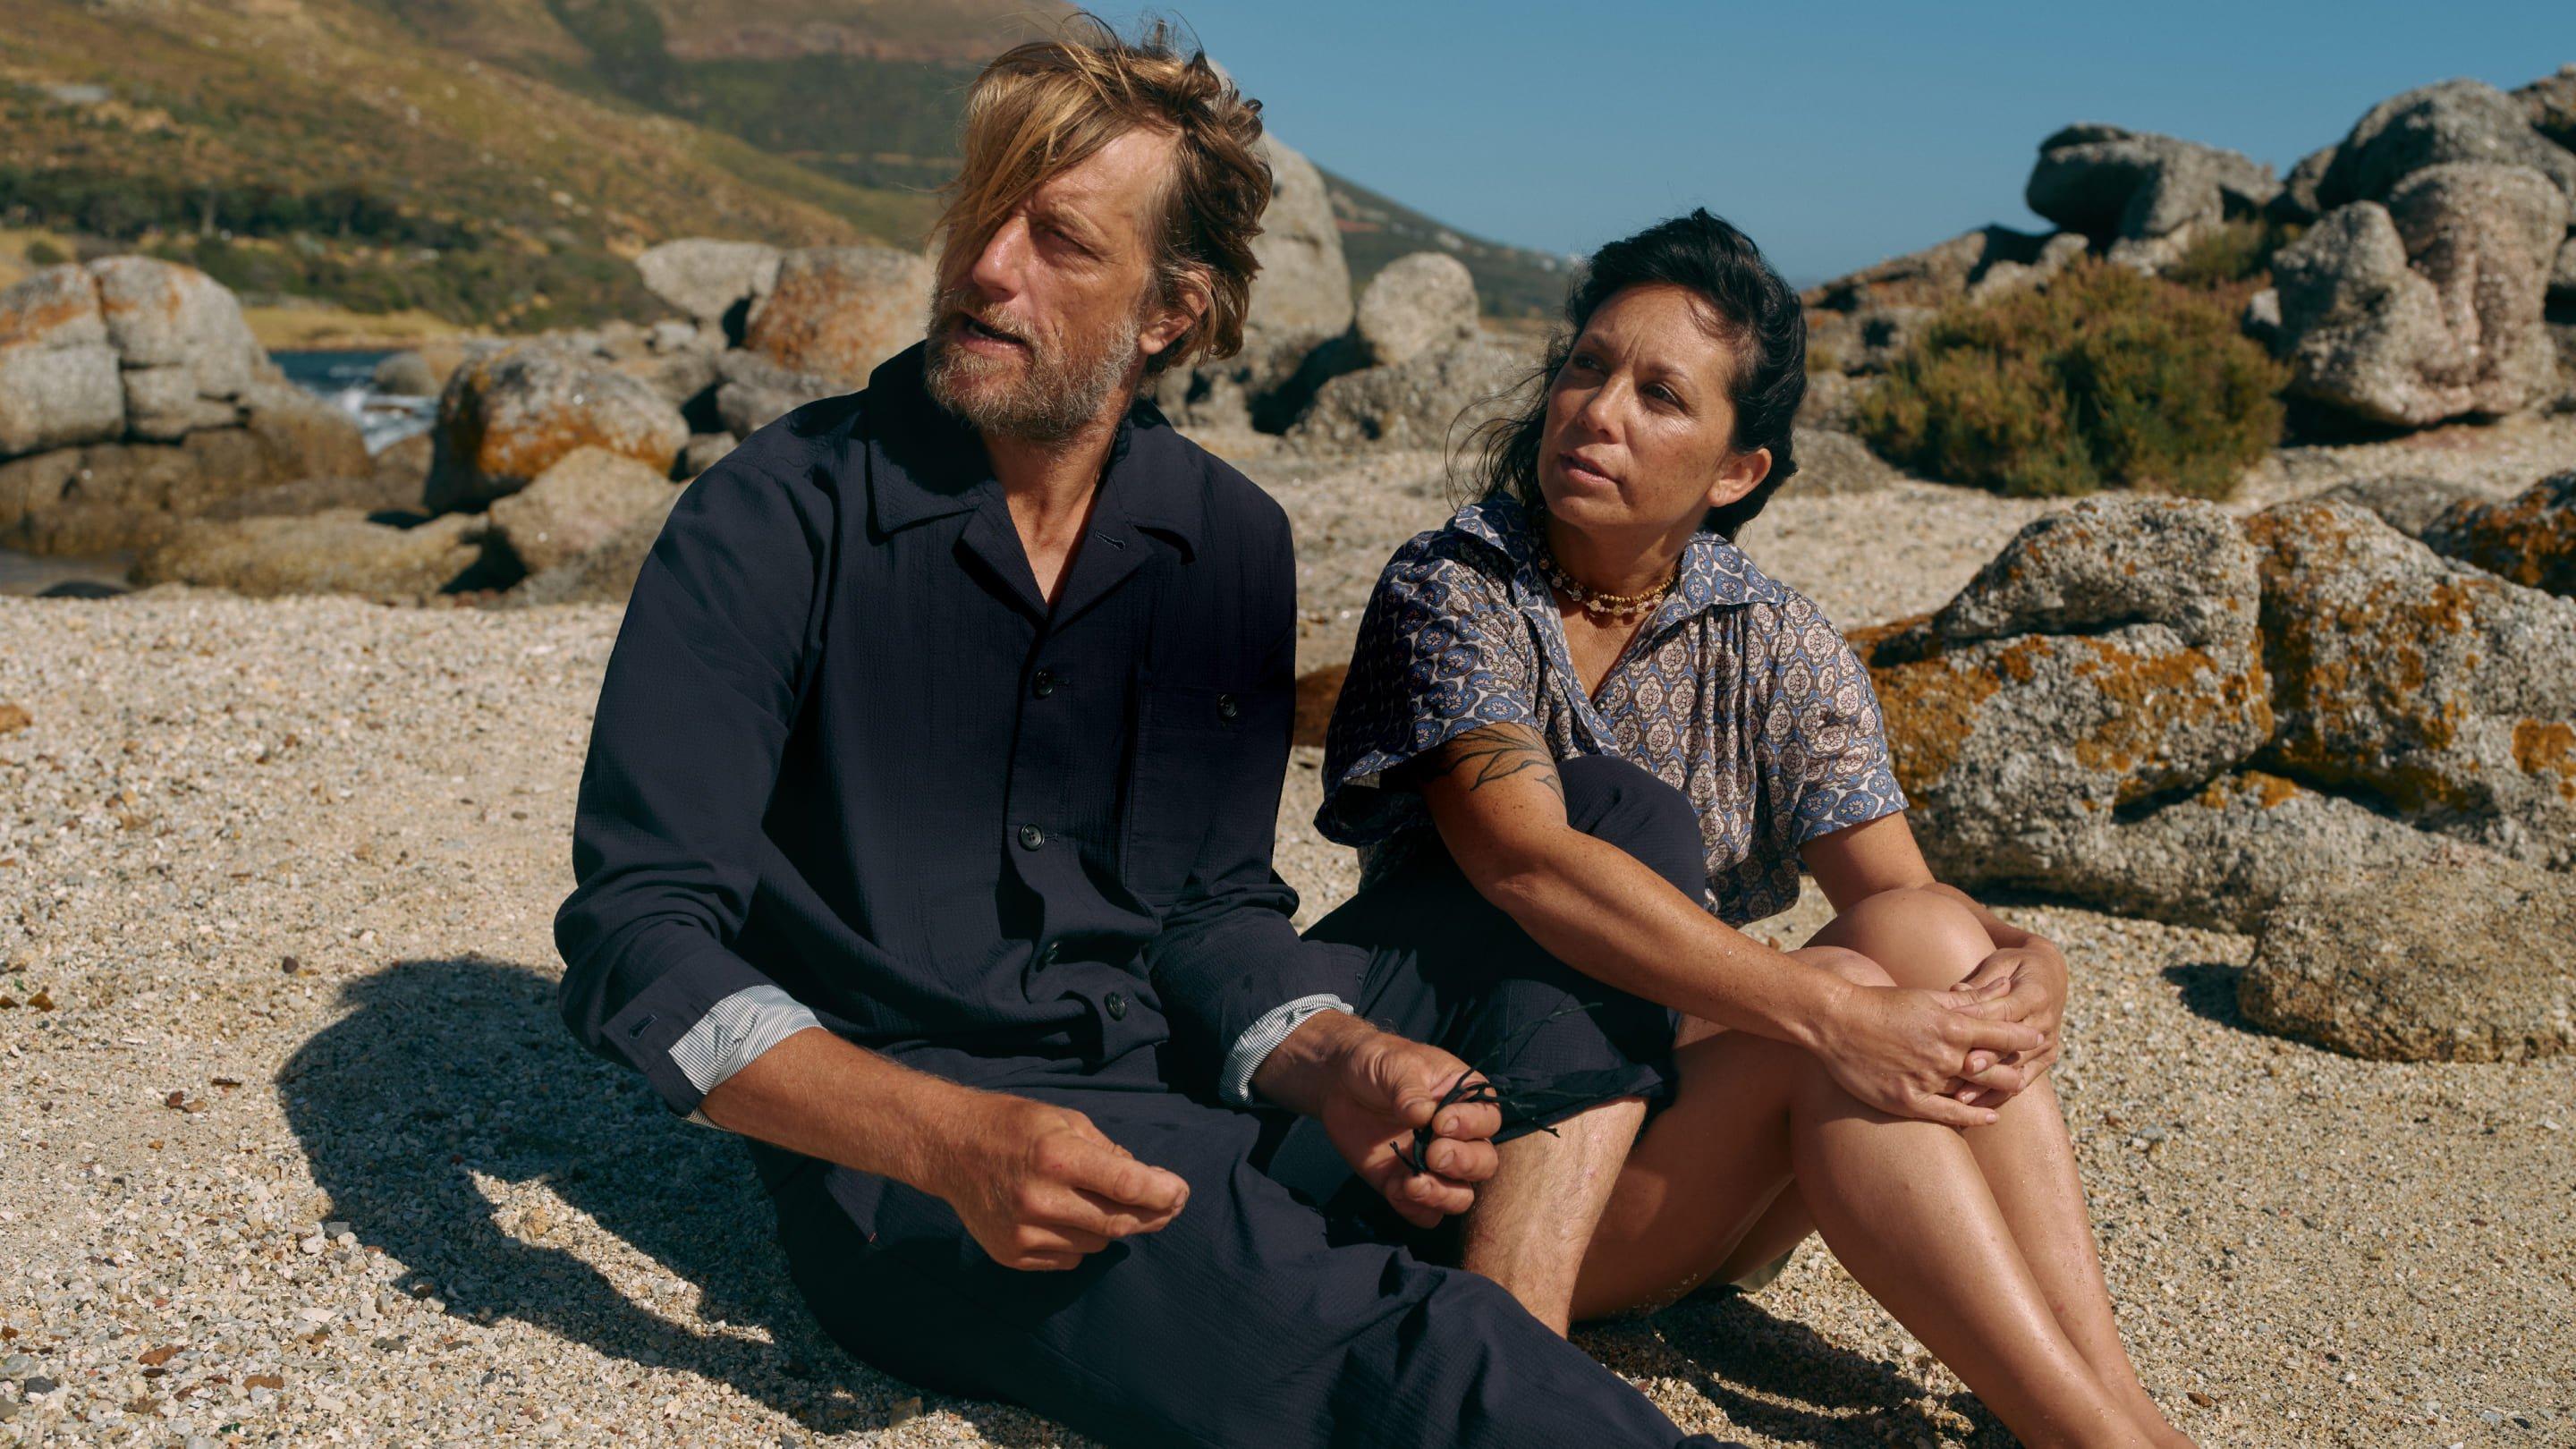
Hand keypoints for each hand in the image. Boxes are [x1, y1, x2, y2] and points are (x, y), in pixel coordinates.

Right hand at [925, 1093, 1189, 1270]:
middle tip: (1169, 1207)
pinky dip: (1080, 1242)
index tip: (1181, 1193)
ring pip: (1096, 1244)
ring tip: (1096, 1202)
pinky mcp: (1012, 1254)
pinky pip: (1069, 1259)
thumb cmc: (1013, 1126)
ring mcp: (1024, 1232)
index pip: (1125, 1184)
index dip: (1161, 1192)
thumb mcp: (1064, 1120)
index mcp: (1056, 1156)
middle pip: (1117, 1223)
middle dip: (1151, 1216)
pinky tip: (1066, 1218)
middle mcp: (1040, 1199)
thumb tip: (1146, 1182)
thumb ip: (1107, 1152)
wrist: (950, 1148)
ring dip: (1110, 1227)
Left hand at [1252, 1013, 1502, 1228]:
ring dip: (1443, 1195)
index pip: (1488, 1119)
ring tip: (1412, 1184)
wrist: (1339, 1082)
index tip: (1439, 1122)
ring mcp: (1433, 1164)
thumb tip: (1424, 1115)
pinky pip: (1425, 1213)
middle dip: (1463, 1163)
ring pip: (1461, 1195)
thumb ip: (1410, 1090)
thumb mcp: (1394, 1065)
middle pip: (1483, 1162)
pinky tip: (1394, 1189)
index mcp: (1464, 1099)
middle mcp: (1458, 1136)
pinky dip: (1415, 1209)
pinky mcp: (1406, 1184)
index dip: (1471, 1126)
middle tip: (1432, 1154)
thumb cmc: (1377, 1062)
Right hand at [1816, 980, 2048, 1128]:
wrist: (1837, 1022)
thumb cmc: (1884, 1004)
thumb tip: (2006, 985)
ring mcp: (1926, 1080)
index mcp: (1952, 1025)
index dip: (2024, 1037)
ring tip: (2014, 1090)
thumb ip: (1972, 997)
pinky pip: (1949, 1115)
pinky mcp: (1907, 1100)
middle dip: (2016, 1070)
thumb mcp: (1930, 997)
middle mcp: (1944, 1055)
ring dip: (1997, 1092)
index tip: (2040, 1038)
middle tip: (2029, 1070)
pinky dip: (1973, 1117)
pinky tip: (1989, 1117)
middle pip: (1996, 1069)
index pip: (2002, 1034)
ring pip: (1974, 1092)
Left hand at [1945, 941, 2066, 1106]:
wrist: (2049, 973)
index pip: (2005, 1015)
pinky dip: (1999, 1095)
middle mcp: (2046, 1022)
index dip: (1981, 1029)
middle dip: (1987, 1061)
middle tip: (1962, 1074)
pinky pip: (2023, 1080)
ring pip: (2017, 1068)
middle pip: (2012, 1046)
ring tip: (1962, 1101)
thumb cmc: (2014, 966)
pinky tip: (1976, 1109)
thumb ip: (1979, 984)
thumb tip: (1956, 991)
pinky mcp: (2047, 1058)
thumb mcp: (1999, 964)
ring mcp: (2048, 1043)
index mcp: (2035, 995)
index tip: (1958, 1039)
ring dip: (1989, 1086)